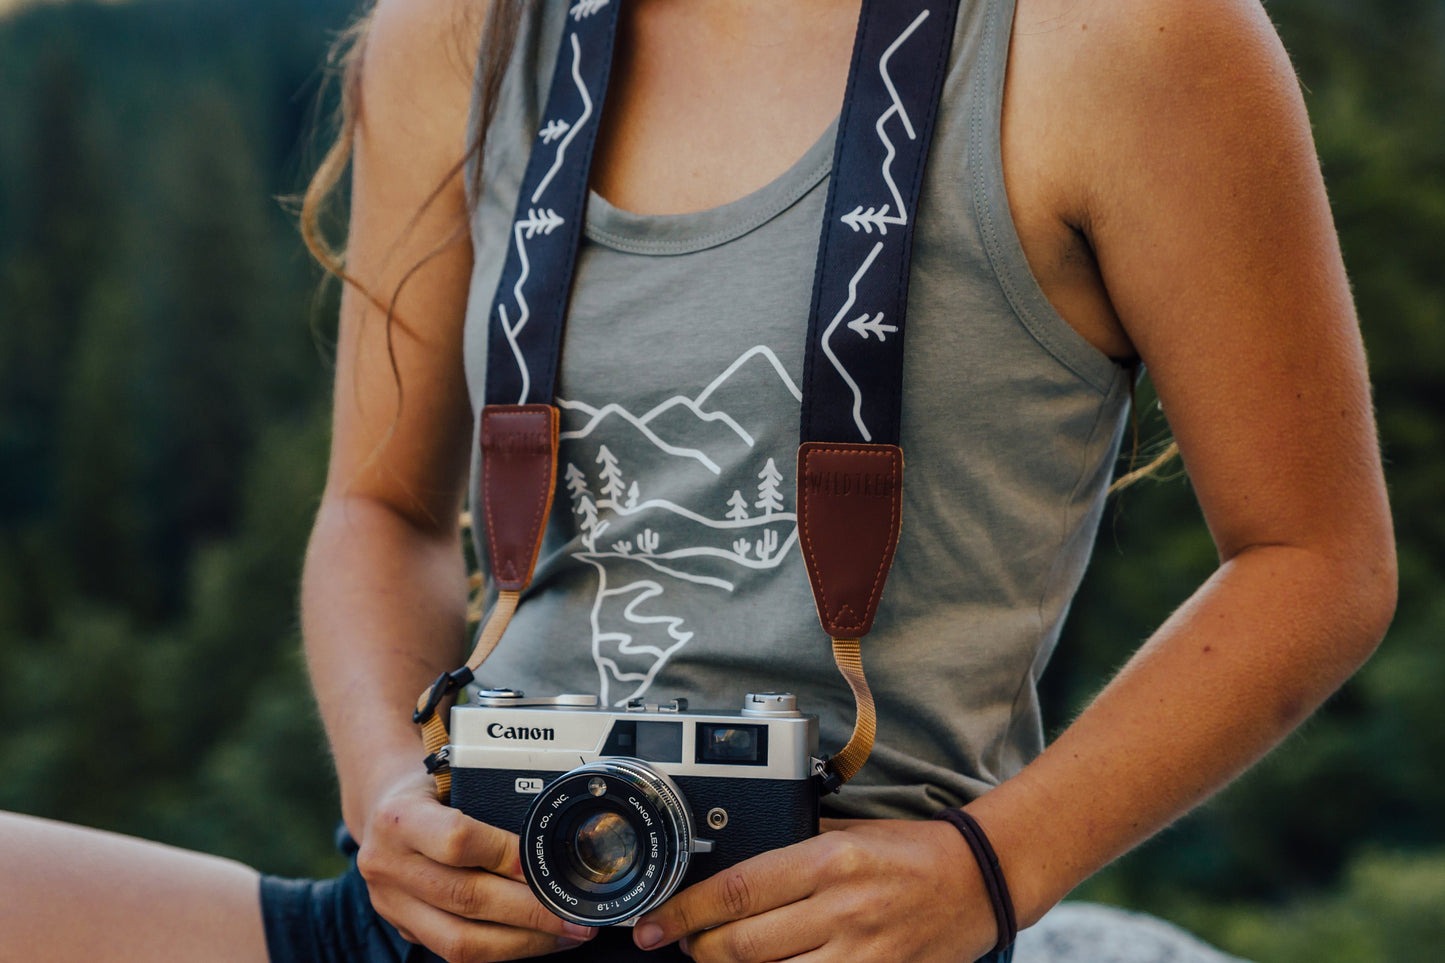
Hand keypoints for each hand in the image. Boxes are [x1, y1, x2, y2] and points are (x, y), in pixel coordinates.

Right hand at [356, 771, 597, 961]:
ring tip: (565, 933)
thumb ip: (490, 798)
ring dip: (522, 942)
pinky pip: (455, 952)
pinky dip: (502, 949)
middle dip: (530, 912)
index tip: (548, 866)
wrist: (380, 809)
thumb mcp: (450, 775)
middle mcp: (388, 864)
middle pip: (465, 899)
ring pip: (460, 941)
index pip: (457, 840)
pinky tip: (534, 938)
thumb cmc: (428, 789)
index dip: (507, 856)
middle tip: (575, 914)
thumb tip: (555, 832)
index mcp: (400, 817)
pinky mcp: (403, 928)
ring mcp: (392, 904)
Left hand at [631, 818, 997, 961]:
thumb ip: (791, 844)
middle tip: (683, 942)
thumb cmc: (911, 852)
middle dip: (698, 949)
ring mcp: (860, 953)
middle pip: (741, 945)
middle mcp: (841, 908)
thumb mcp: (847, 831)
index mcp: (829, 860)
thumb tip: (728, 862)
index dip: (685, 913)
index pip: (736, 891)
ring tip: (720, 957)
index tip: (655, 924)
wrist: (978, 881)